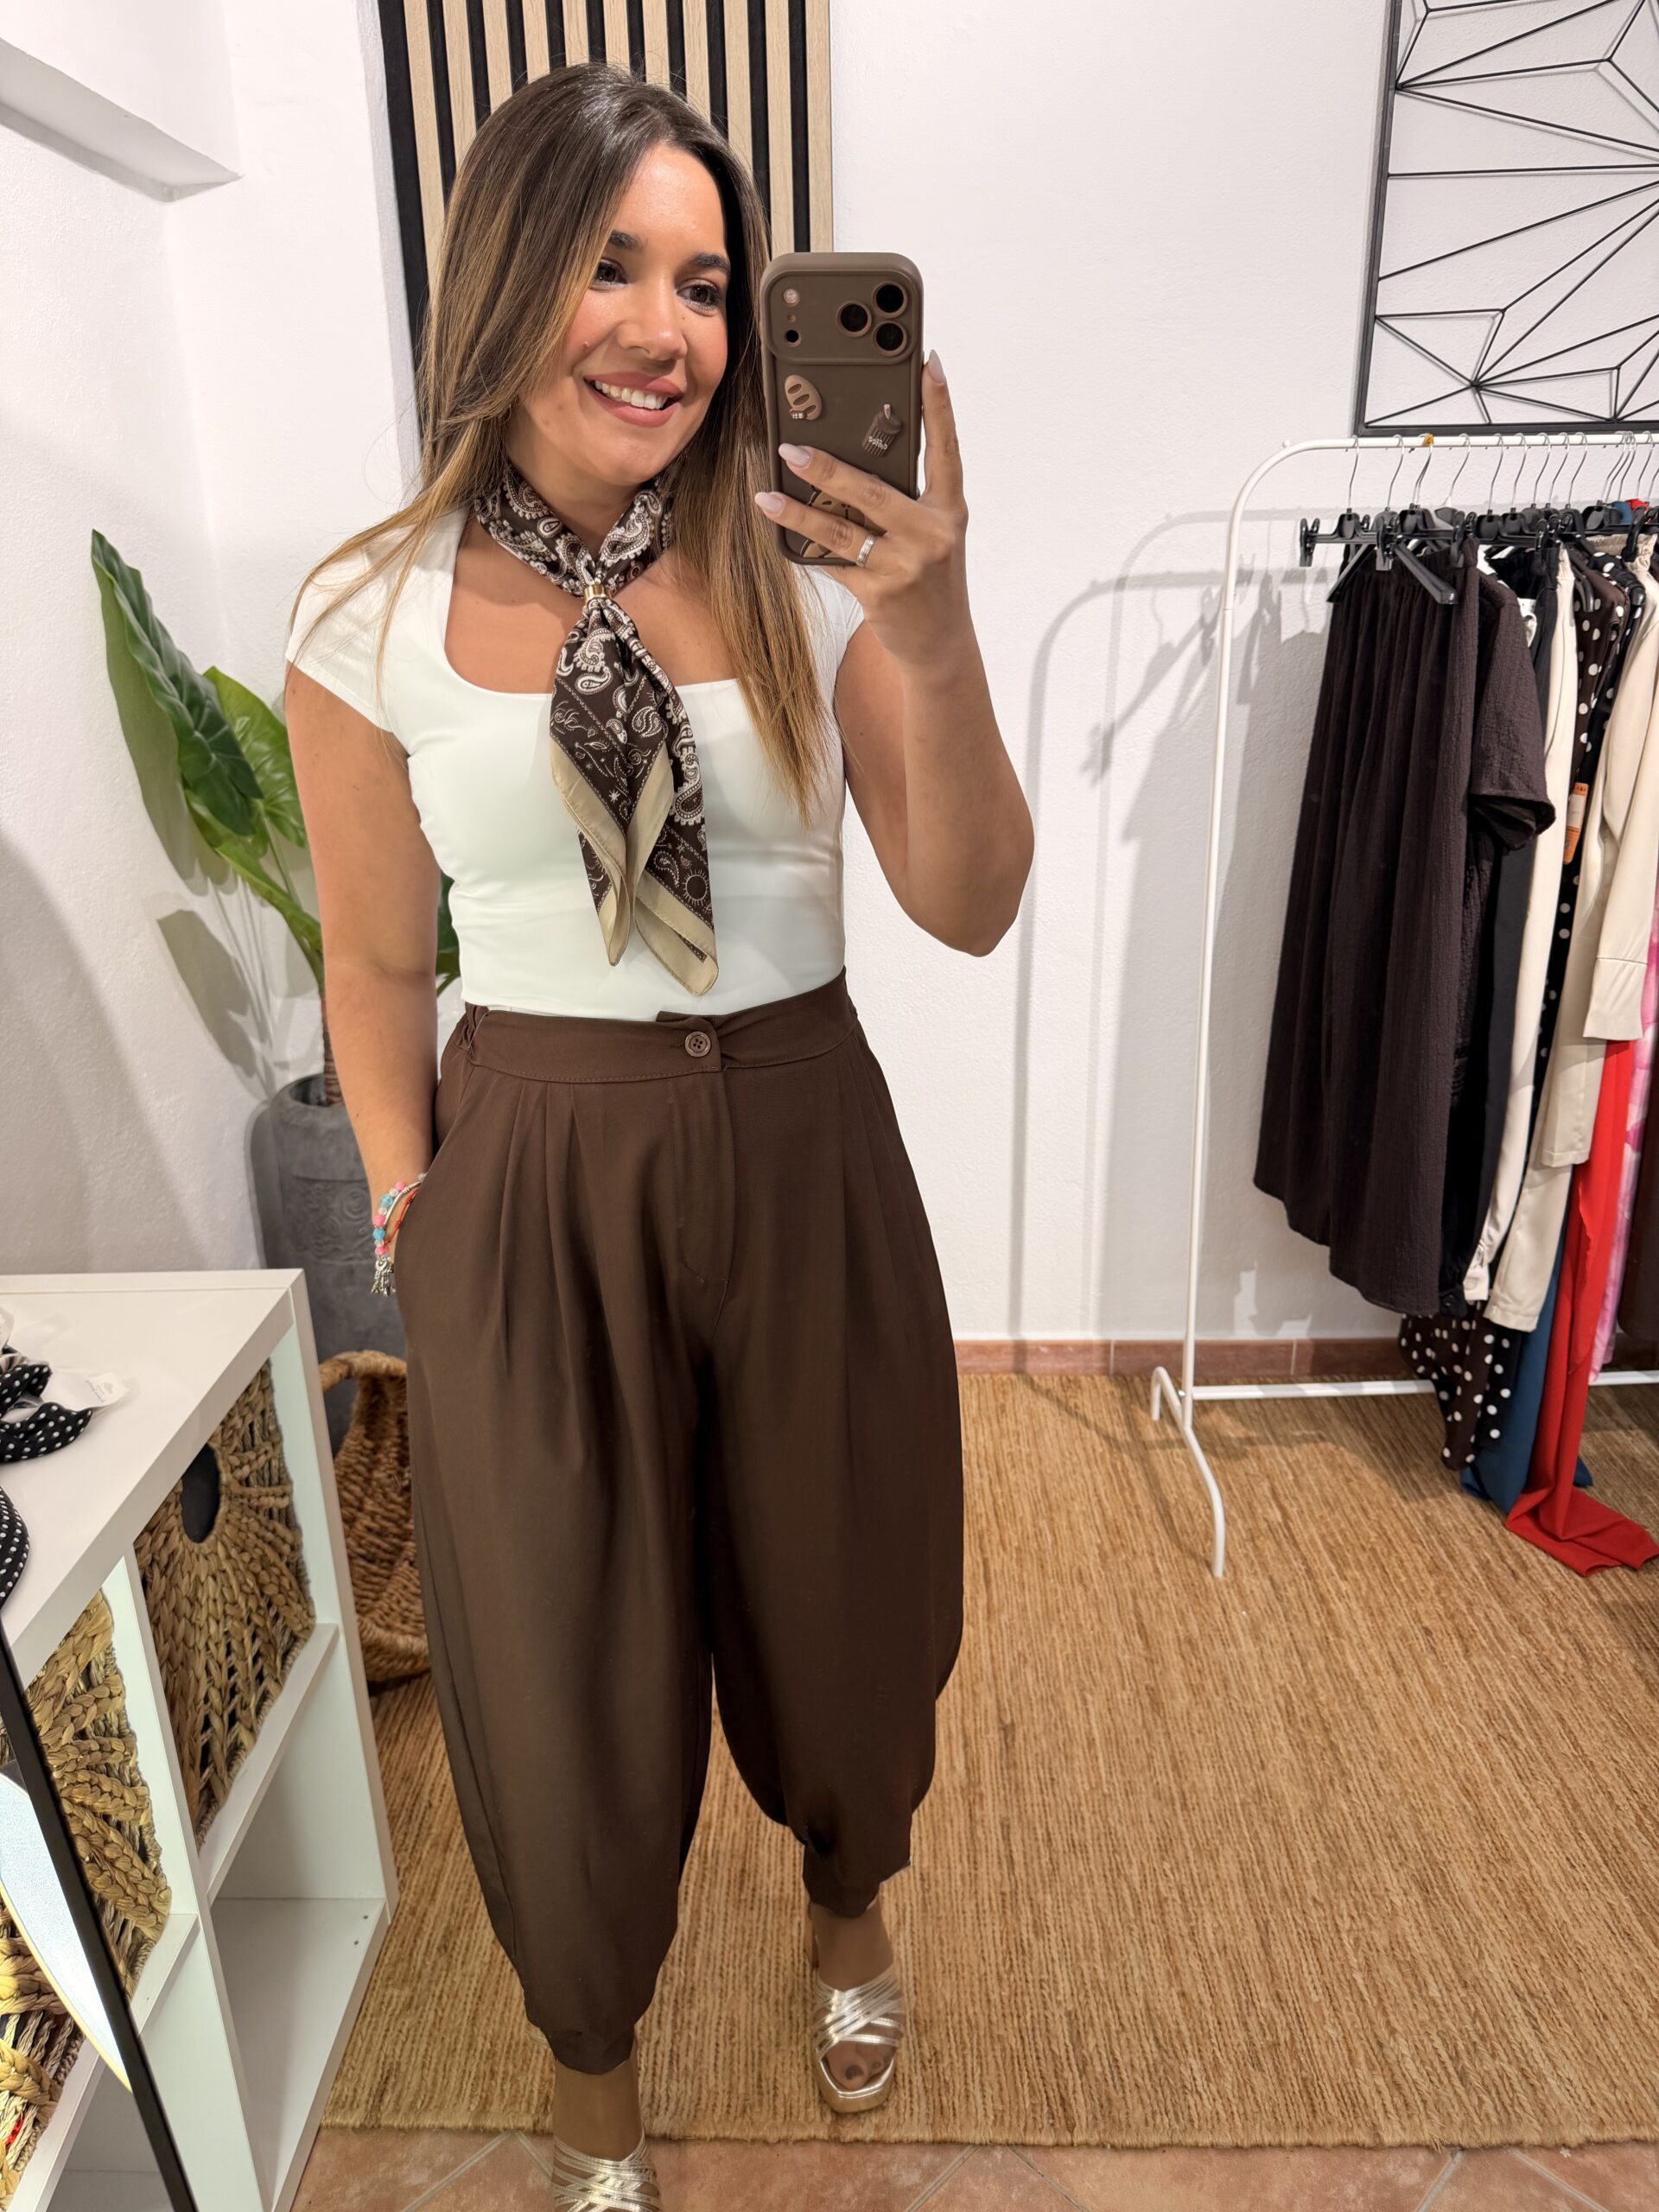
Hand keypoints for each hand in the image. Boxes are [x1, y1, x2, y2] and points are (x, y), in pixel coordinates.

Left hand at [755, 349, 969, 671]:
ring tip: (768, 496)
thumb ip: (905, 504)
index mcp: (949, 510)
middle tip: (791, 449)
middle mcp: (931, 534)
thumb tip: (846, 470)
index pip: (946, 449)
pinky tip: (781, 534)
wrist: (941, 645)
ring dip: (799, 512)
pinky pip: (833, 563)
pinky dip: (806, 549)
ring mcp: (905, 565)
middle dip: (828, 468)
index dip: (939, 405)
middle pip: (873, 491)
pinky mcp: (879, 593)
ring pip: (842, 530)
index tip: (929, 364)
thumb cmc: (931, 582)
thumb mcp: (933, 537)